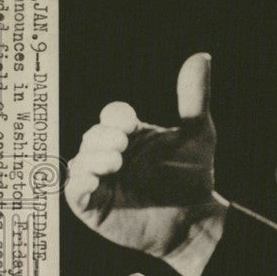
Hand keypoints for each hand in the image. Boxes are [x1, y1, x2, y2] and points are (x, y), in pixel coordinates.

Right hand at [65, 53, 227, 275]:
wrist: (195, 219)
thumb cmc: (192, 176)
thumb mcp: (197, 134)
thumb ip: (193, 98)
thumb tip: (202, 56)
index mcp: (130, 134)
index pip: (112, 115)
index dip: (116, 116)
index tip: (130, 123)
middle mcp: (111, 154)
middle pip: (94, 136)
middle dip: (104, 137)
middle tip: (123, 144)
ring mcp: (100, 180)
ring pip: (82, 162)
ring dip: (94, 158)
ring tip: (115, 161)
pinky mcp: (93, 206)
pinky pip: (74, 192)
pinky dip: (80, 185)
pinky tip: (95, 182)